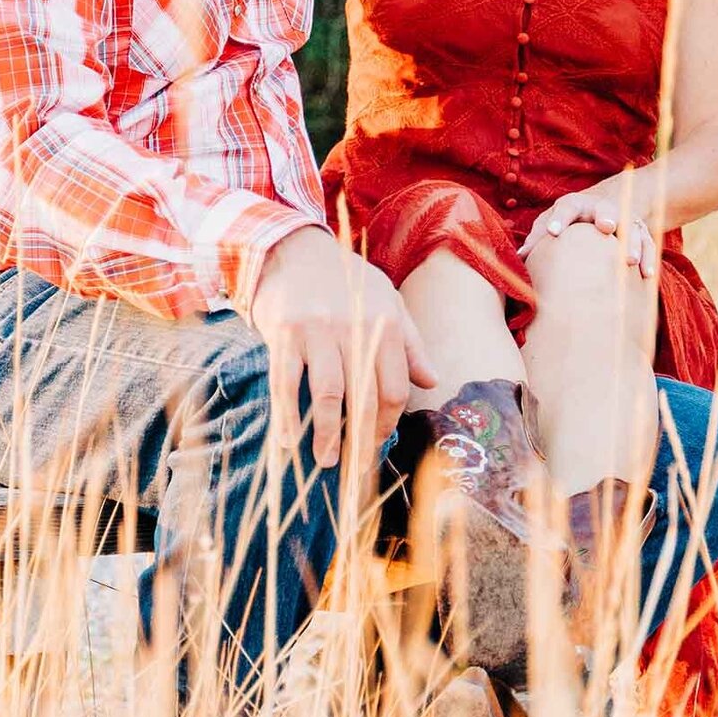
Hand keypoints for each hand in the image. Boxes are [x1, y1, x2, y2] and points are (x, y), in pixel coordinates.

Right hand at [250, 227, 437, 469]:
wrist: (293, 247)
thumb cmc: (344, 278)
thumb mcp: (386, 300)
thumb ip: (409, 342)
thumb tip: (432, 381)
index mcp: (385, 322)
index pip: (395, 387)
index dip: (388, 423)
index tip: (378, 444)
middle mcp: (354, 327)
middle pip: (365, 397)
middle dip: (362, 440)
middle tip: (356, 469)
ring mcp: (318, 331)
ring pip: (329, 395)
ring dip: (327, 435)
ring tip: (325, 461)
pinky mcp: (285, 333)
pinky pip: (286, 384)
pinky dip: (287, 417)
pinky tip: (288, 441)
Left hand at [517, 189, 657, 278]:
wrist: (604, 205)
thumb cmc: (569, 220)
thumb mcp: (552, 222)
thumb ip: (537, 237)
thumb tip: (519, 258)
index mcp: (576, 204)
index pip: (566, 207)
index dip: (560, 218)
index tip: (554, 232)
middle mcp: (601, 208)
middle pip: (606, 209)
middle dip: (606, 217)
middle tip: (606, 227)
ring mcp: (624, 219)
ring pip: (631, 228)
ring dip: (632, 243)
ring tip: (630, 261)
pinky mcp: (641, 233)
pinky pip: (649, 244)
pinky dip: (649, 259)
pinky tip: (646, 276)